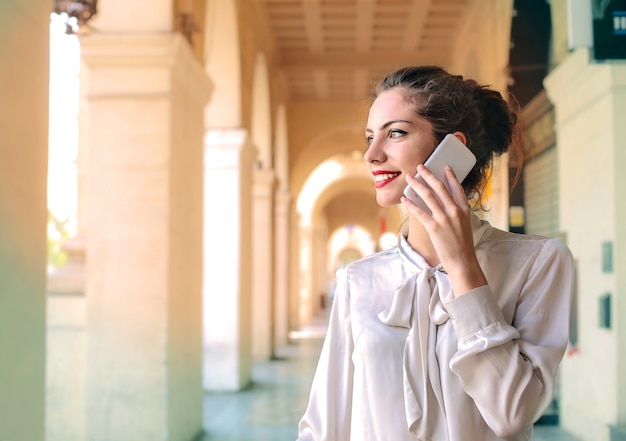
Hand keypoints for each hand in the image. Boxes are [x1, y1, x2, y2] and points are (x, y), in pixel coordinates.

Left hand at [401, 164, 486, 295]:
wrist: (463, 262)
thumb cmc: (463, 246)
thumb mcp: (465, 226)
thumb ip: (458, 214)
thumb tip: (447, 206)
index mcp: (465, 210)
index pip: (457, 188)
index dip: (451, 176)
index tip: (445, 167)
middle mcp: (455, 211)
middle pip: (440, 188)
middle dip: (428, 175)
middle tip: (420, 167)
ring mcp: (445, 219)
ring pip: (428, 196)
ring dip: (417, 185)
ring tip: (409, 178)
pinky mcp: (434, 228)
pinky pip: (419, 212)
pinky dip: (410, 205)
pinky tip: (404, 199)